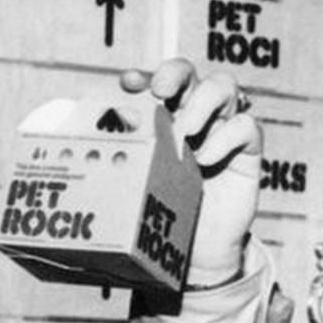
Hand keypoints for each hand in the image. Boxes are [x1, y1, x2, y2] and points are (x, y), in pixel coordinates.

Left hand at [121, 59, 261, 286]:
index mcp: (162, 118)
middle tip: (160, 92)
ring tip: (186, 133)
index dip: (143, 76)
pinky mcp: (247, 150)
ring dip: (203, 103)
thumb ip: (118, 164)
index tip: (128, 83)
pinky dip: (226, 137)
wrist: (194, 250)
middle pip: (190, 72)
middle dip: (174, 74)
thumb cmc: (160, 214)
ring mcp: (222, 128)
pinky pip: (246, 126)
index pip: (153, 84)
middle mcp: (193, 114)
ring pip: (225, 86)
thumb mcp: (134, 186)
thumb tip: (75, 154)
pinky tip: (206, 159)